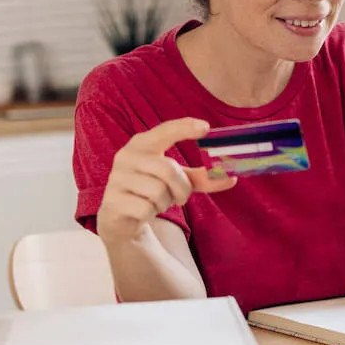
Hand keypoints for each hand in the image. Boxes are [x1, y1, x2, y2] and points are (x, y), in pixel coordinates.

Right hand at [97, 117, 235, 243]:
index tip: (206, 127)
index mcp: (142, 144)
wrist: (120, 217)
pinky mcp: (112, 201)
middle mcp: (126, 156)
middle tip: (180, 197)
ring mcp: (116, 179)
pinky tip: (142, 212)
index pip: (164, 130)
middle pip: (168, 170)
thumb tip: (233, 178)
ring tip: (156, 203)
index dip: (184, 128)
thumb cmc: (152, 190)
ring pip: (158, 192)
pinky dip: (151, 214)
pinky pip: (145, 209)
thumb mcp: (178, 181)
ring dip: (166, 203)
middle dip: (182, 188)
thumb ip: (202, 178)